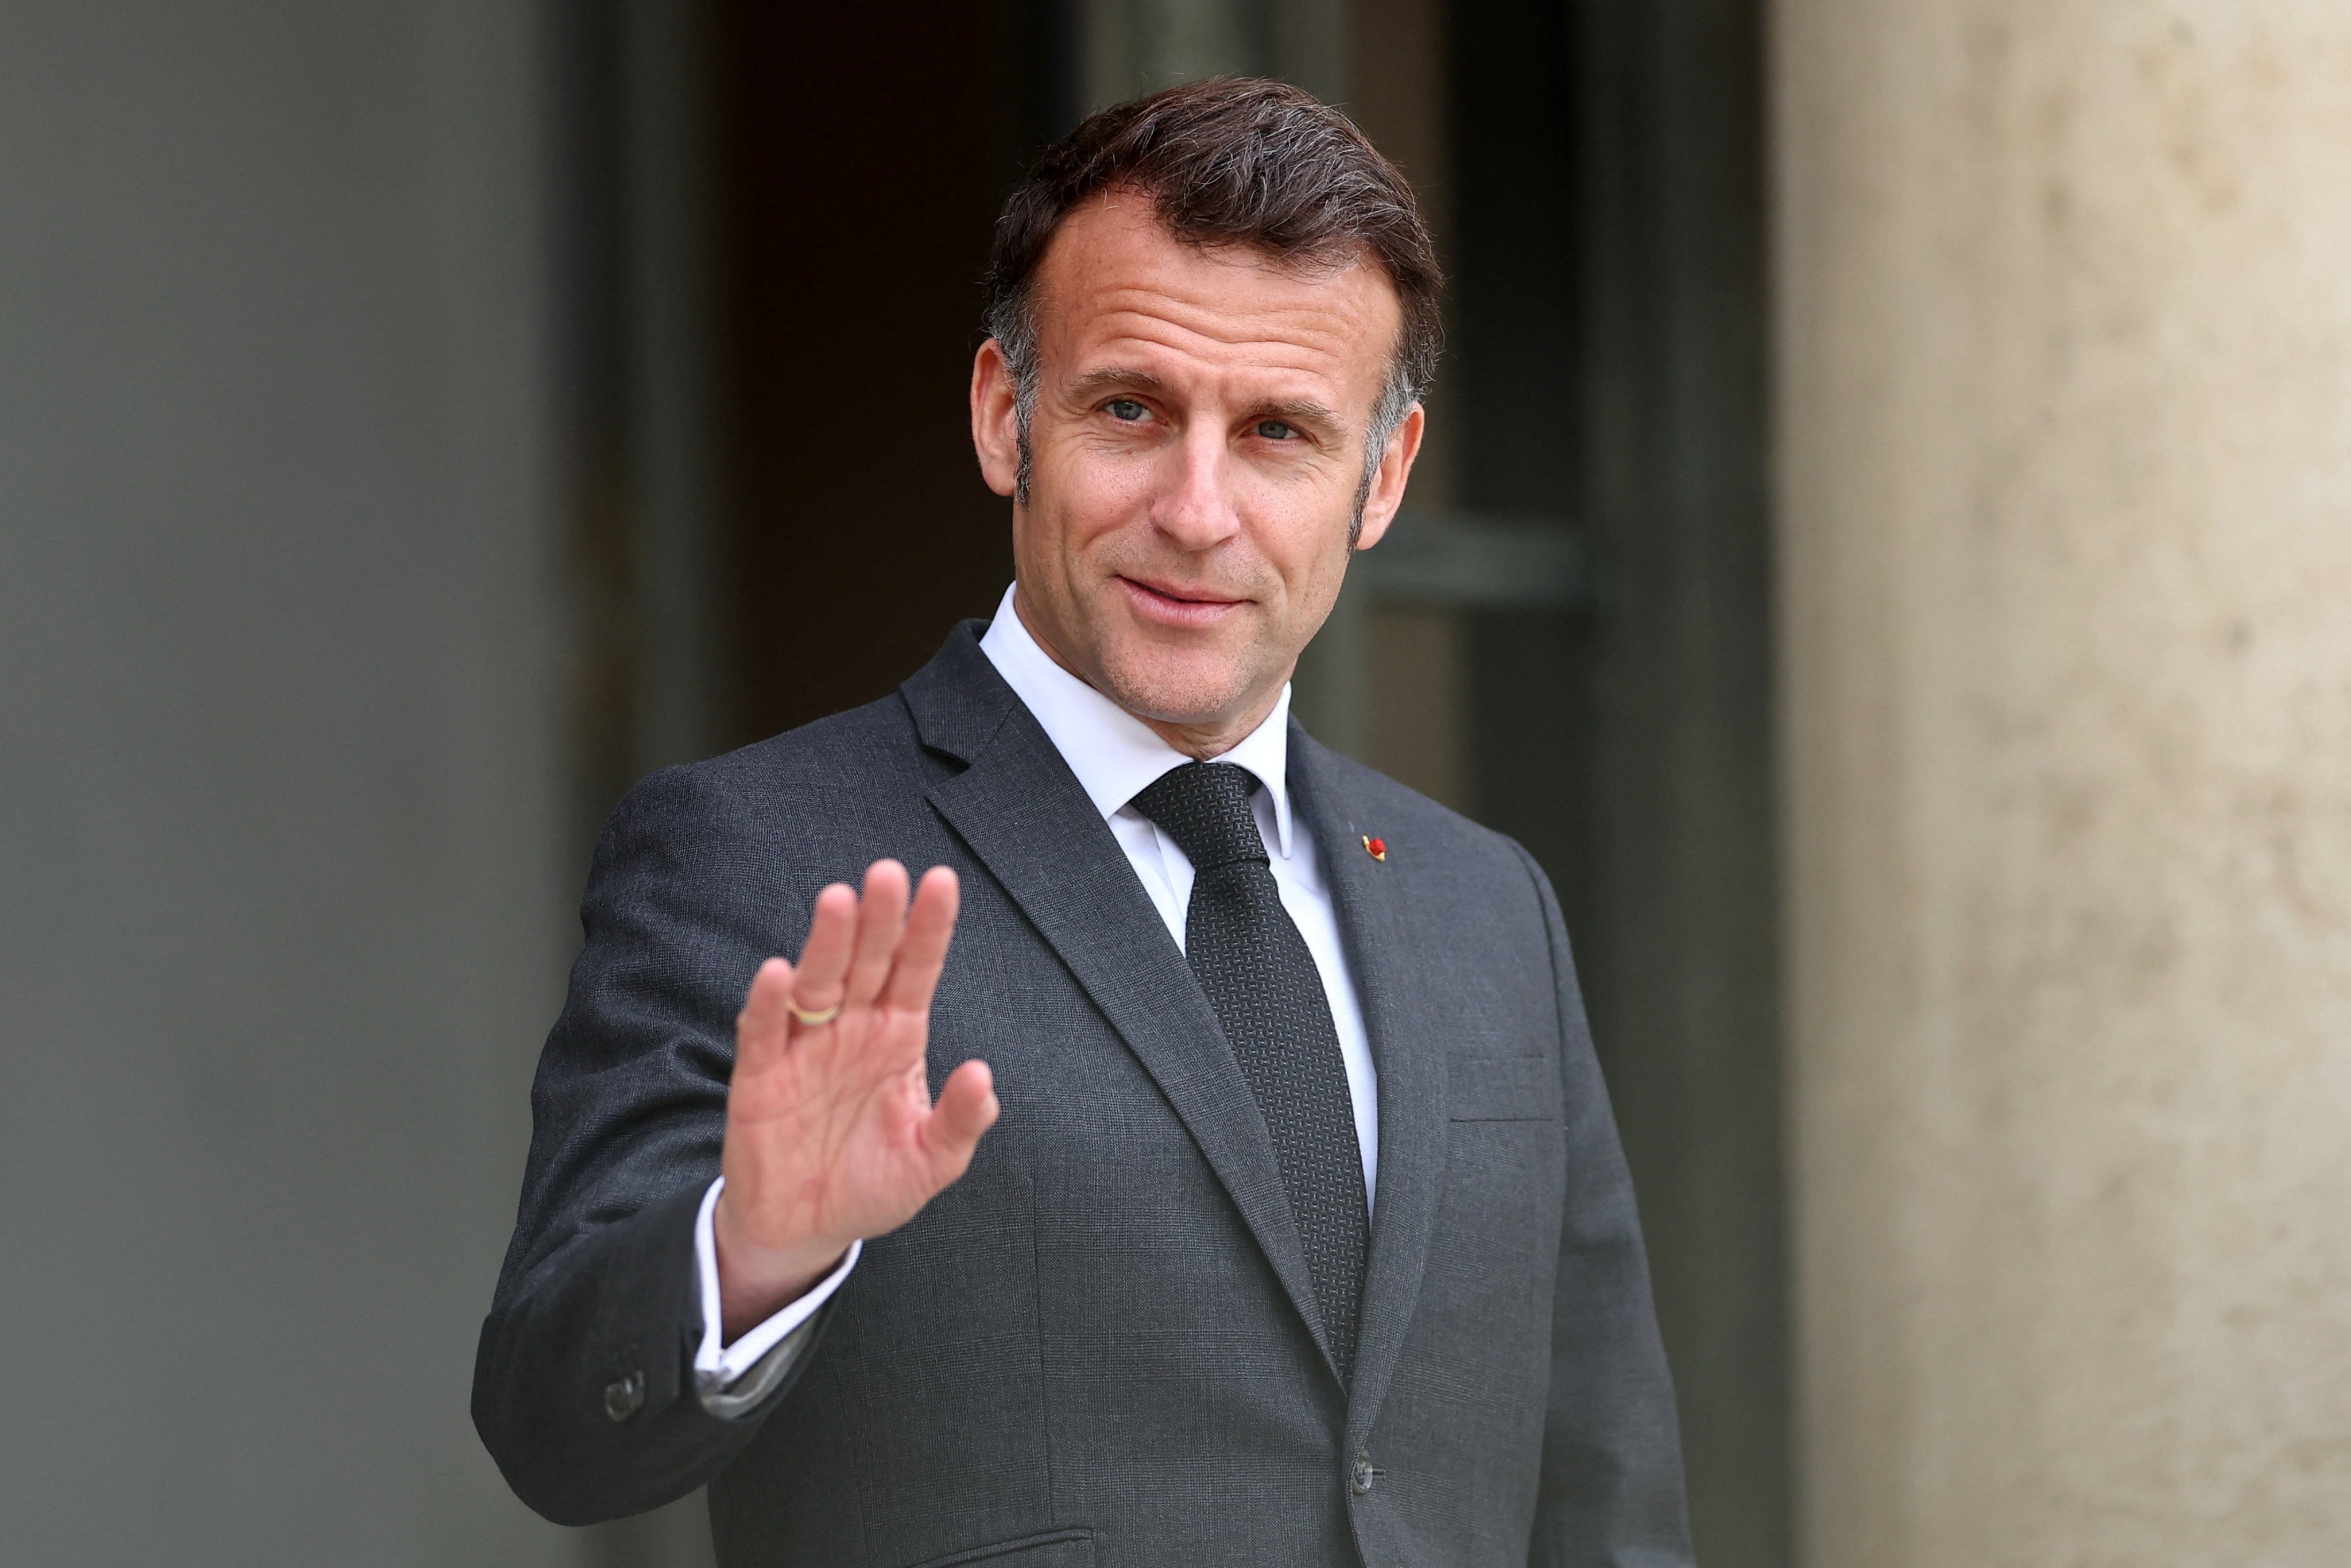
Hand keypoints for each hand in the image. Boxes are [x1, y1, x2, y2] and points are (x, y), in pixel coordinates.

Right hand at [713, 860, 997, 1338]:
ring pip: (817, 983)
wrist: (805, 1230)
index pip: (916, 969)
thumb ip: (960, 1121)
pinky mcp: (760, 1078)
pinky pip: (763, 1033)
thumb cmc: (872, 1184)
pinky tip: (777, 973)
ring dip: (826, 943)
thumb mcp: (932, 1162)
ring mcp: (804, 1049)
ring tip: (839, 901)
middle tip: (887, 874)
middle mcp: (851, 1029)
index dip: (928, 927)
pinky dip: (768, 1004)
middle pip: (866, 961)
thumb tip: (983, 1075)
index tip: (942, 880)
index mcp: (897, 1036)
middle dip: (878, 918)